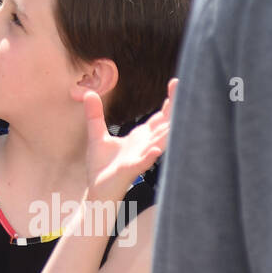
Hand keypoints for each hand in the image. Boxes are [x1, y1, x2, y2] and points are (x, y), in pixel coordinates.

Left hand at [82, 78, 174, 201]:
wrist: (97, 189)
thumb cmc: (102, 166)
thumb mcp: (96, 135)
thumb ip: (95, 115)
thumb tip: (90, 93)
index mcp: (140, 137)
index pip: (159, 116)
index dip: (169, 100)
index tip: (176, 82)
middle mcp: (145, 145)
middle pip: (164, 124)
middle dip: (173, 107)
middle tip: (181, 88)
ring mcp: (140, 157)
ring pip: (159, 141)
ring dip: (167, 129)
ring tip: (175, 115)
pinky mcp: (131, 170)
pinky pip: (143, 162)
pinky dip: (150, 156)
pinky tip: (156, 149)